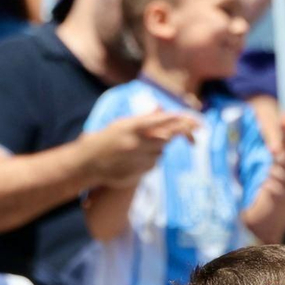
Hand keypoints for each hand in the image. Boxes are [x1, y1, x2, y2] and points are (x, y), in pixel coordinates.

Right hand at [84, 112, 198, 188]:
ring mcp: (138, 160)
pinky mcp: (138, 173)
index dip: (181, 120)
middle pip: (167, 138)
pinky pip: (153, 165)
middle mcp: (137, 143)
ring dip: (158, 149)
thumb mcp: (122, 124)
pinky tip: (134, 159)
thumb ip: (144, 119)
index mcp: (132, 127)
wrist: (89, 163)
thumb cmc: (106, 139)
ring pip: (160, 153)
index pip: (162, 121)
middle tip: (192, 137)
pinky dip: (150, 160)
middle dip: (177, 136)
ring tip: (140, 148)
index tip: (196, 121)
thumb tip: (162, 111)